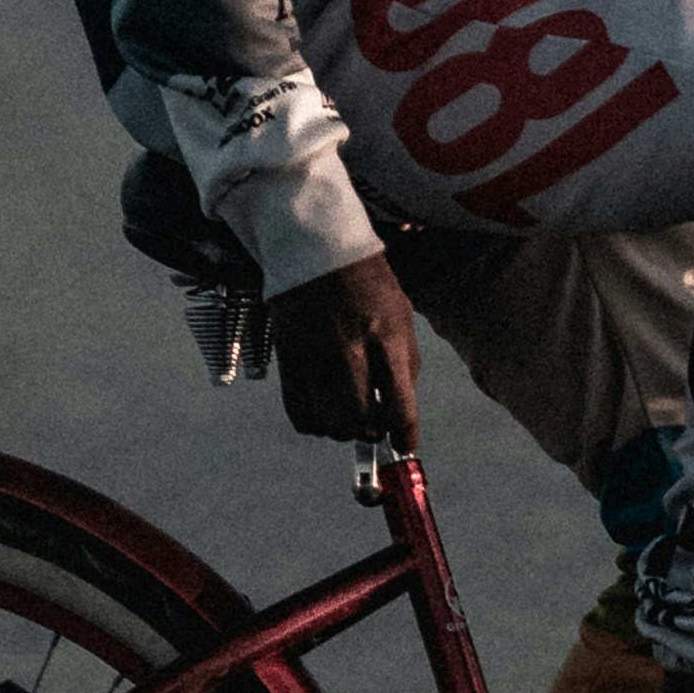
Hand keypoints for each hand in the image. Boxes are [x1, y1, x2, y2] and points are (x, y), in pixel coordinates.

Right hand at [269, 252, 421, 444]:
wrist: (317, 249)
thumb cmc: (368, 284)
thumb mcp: (401, 314)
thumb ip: (405, 363)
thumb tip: (401, 412)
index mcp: (388, 334)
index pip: (400, 402)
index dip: (405, 432)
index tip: (405, 443)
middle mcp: (351, 347)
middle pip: (361, 420)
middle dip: (372, 431)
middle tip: (374, 426)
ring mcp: (316, 353)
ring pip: (329, 422)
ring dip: (343, 429)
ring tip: (348, 417)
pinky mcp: (288, 357)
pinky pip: (299, 412)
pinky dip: (314, 424)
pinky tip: (323, 412)